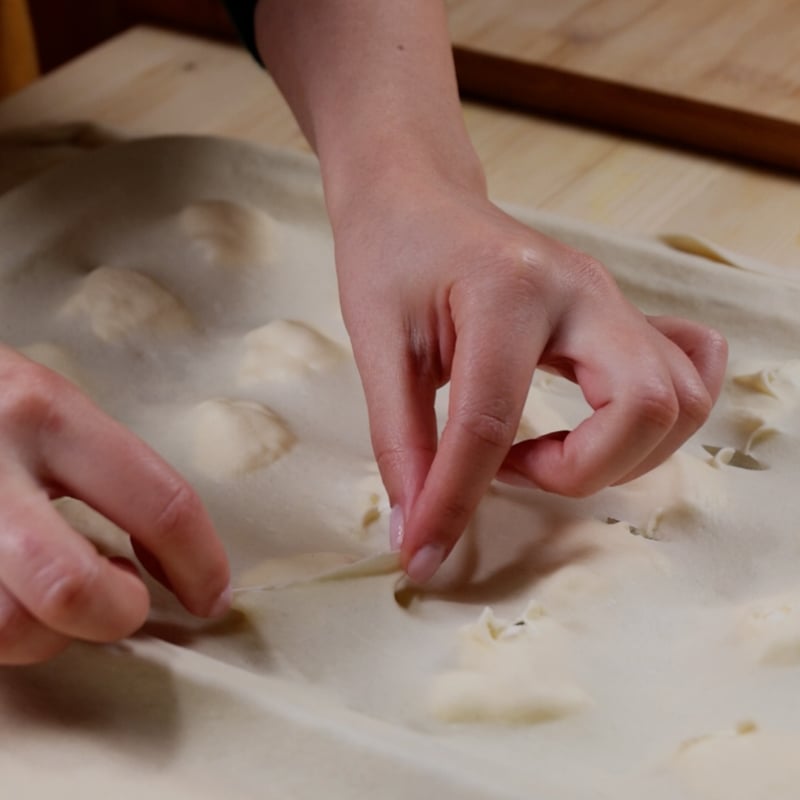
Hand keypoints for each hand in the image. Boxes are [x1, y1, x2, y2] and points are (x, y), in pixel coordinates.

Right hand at [0, 346, 229, 663]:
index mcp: (45, 413)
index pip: (158, 501)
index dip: (200, 563)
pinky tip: (6, 595)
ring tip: (44, 596)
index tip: (211, 596)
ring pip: (8, 630)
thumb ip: (93, 468)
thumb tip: (155, 559)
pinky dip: (1, 633)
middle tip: (120, 599)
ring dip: (44, 634)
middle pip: (73, 588)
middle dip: (115, 613)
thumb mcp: (39, 403)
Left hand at [331, 173, 727, 582]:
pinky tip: (598, 426)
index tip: (421, 552)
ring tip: (540, 454)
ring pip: (681, 397)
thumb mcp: (377, 346)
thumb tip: (413, 535)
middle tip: (512, 472)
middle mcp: (581, 291)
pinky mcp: (618, 312)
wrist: (417, 194)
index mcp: (508, 291)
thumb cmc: (390, 256)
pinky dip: (659, 417)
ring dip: (621, 455)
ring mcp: (611, 299)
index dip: (455, 502)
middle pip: (646, 406)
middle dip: (581, 473)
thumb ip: (399, 443)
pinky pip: (687, 367)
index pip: (493, 421)